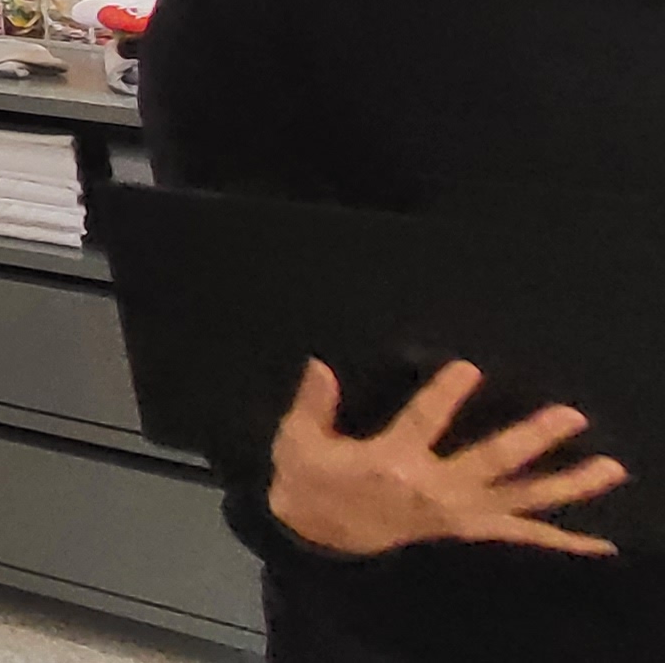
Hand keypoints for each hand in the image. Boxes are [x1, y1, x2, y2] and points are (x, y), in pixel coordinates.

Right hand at [267, 360, 625, 557]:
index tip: (470, 368)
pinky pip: (520, 535)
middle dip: (531, 439)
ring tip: (609, 468)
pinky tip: (599, 541)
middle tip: (569, 417)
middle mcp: (434, 489)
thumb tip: (320, 366)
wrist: (317, 535)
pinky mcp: (467, 528)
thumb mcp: (298, 441)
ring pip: (520, 498)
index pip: (422, 423)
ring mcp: (456, 512)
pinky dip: (562, 540)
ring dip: (566, 485)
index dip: (445, 395)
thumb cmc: (309, 480)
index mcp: (390, 462)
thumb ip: (313, 403)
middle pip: (491, 462)